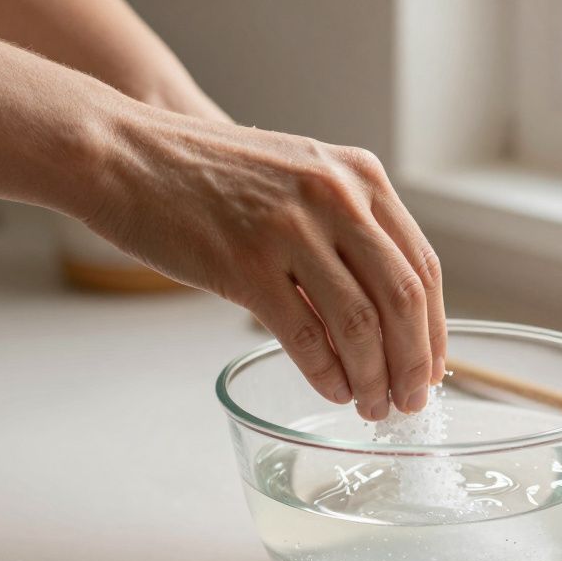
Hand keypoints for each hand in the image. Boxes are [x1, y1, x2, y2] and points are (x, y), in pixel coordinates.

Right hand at [81, 106, 446, 419]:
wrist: (126, 154)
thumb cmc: (208, 174)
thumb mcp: (298, 178)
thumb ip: (344, 229)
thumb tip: (384, 311)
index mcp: (358, 176)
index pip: (422, 265)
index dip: (435, 328)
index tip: (433, 368)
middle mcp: (335, 197)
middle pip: (403, 299)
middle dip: (414, 363)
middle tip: (412, 403)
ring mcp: (291, 230)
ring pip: (361, 324)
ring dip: (373, 378)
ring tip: (372, 407)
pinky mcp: (246, 265)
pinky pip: (306, 336)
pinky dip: (327, 374)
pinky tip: (333, 391)